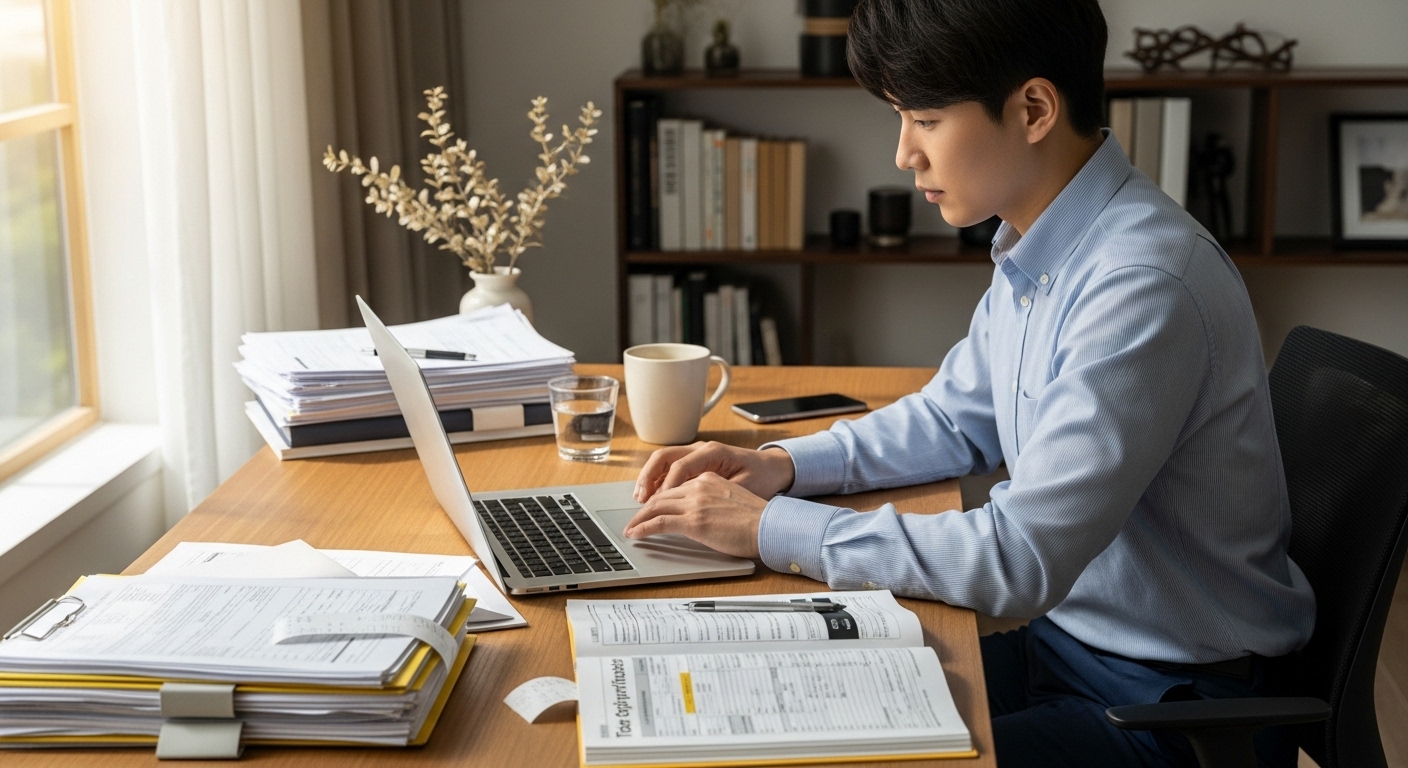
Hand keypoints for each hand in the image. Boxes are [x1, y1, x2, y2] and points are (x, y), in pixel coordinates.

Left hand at [623, 472, 765, 558]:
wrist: (769, 526)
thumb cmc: (758, 520)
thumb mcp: (733, 501)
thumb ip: (714, 502)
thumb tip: (705, 517)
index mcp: (709, 479)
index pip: (675, 487)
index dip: (659, 499)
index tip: (651, 508)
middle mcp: (699, 486)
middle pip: (661, 495)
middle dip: (644, 508)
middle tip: (634, 519)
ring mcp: (695, 503)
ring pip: (656, 507)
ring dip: (639, 518)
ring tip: (631, 528)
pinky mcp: (693, 521)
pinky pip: (659, 522)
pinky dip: (643, 528)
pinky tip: (636, 534)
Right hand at [633, 442, 794, 502]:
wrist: (773, 468)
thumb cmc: (761, 477)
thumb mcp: (744, 488)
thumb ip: (718, 495)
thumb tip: (694, 507)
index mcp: (713, 452)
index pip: (679, 467)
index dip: (665, 487)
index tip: (656, 506)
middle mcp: (701, 448)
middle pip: (664, 457)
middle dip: (648, 478)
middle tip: (640, 500)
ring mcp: (697, 453)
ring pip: (663, 460)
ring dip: (649, 478)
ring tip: (640, 499)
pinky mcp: (696, 461)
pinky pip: (670, 466)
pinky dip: (658, 479)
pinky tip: (652, 495)